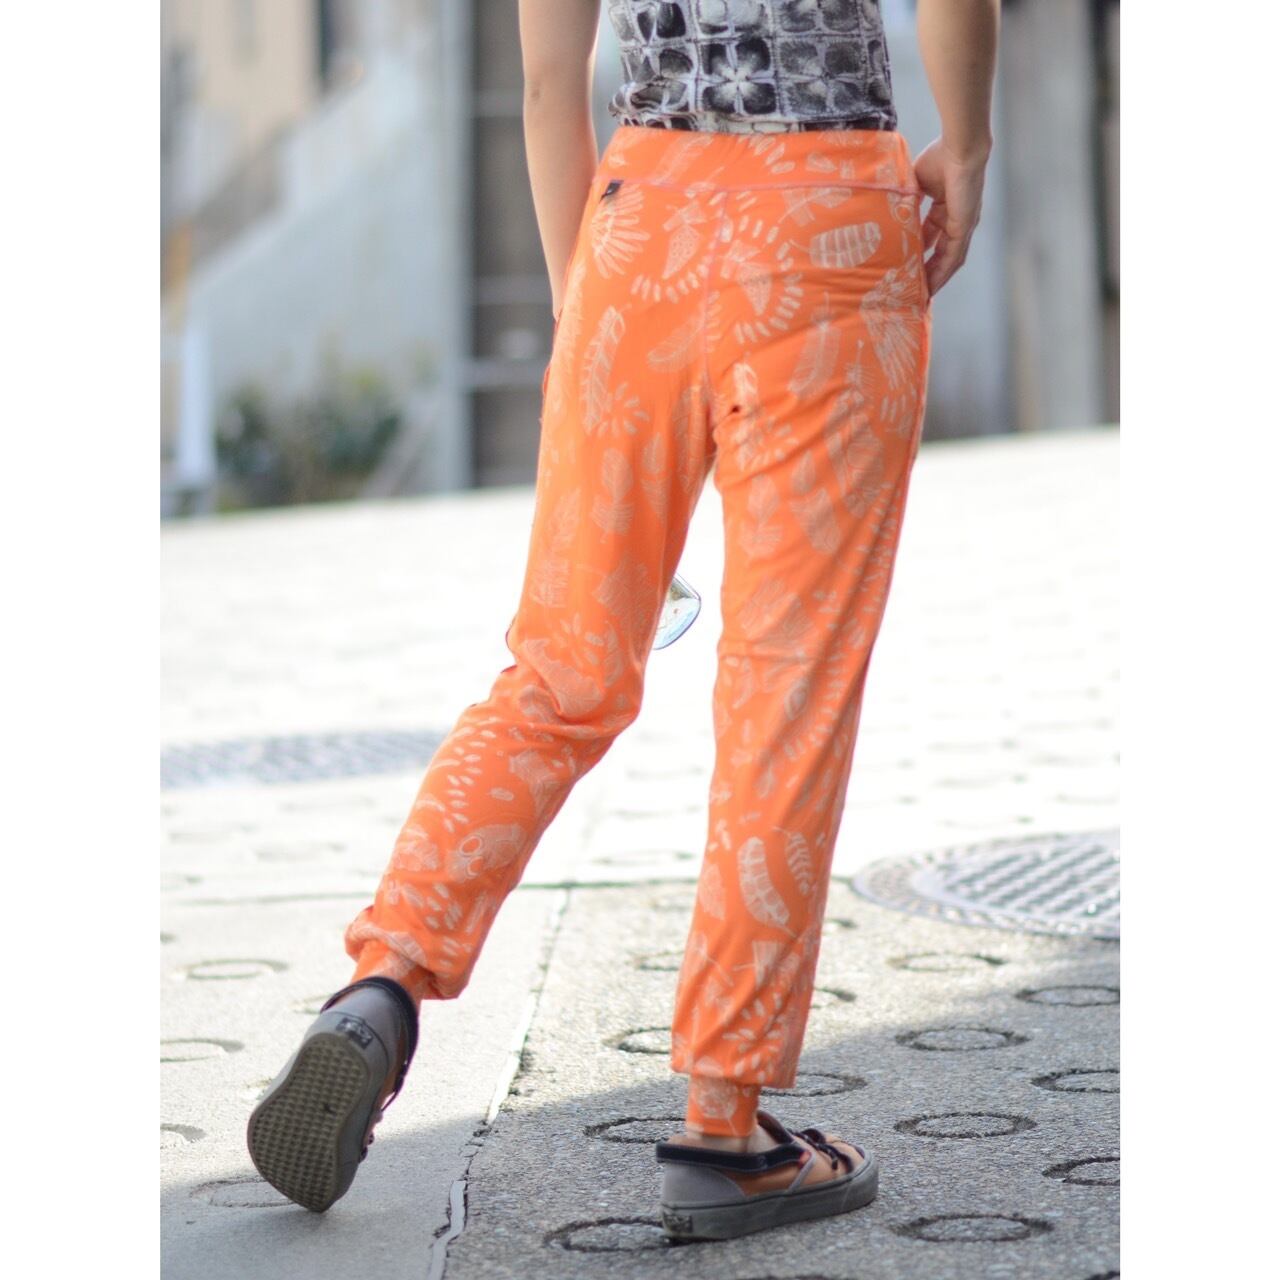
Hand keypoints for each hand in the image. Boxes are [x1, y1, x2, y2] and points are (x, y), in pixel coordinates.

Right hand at [913, 136, 989, 296]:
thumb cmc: (940, 157)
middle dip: (927, 271)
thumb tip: (886, 211)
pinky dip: (942, 273)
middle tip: (912, 288)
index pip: (931, 235)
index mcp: (945, 206)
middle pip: (941, 252)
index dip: (919, 251)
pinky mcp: (964, 228)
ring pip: (948, 259)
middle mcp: (957, 219)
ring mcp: (962, 225)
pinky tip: (931, 287)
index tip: (905, 265)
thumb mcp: (916, 184)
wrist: (959, 148)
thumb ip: (906, 200)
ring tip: (921, 295)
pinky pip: (953, 257)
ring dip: (935, 277)